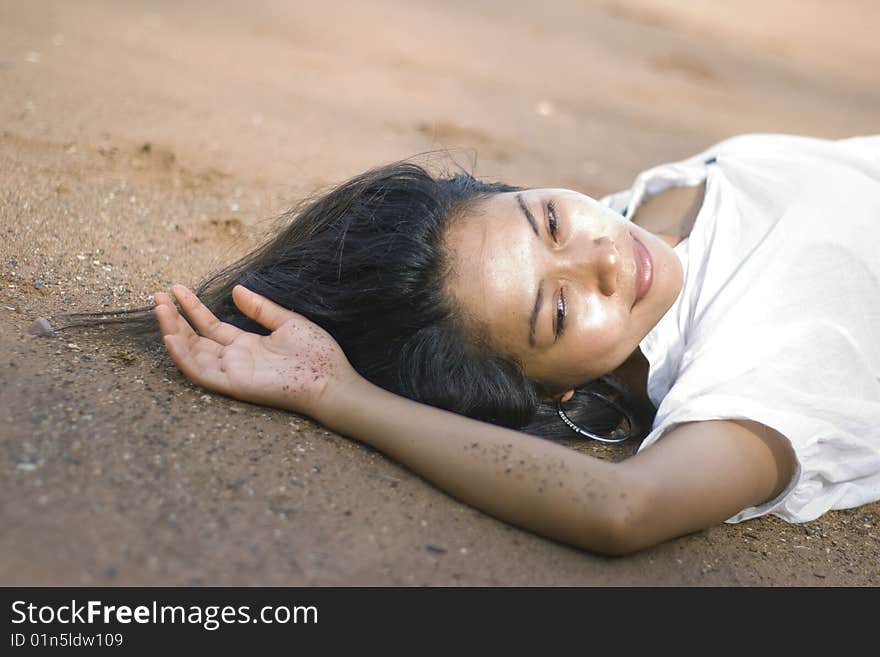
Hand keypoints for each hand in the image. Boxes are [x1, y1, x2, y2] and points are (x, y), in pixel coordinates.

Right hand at [154, 284, 358, 417]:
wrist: (330, 380)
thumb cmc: (316, 355)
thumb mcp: (286, 322)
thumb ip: (260, 308)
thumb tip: (236, 289)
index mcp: (247, 345)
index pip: (211, 326)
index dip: (192, 308)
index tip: (176, 289)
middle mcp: (235, 359)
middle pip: (195, 339)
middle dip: (175, 319)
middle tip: (158, 296)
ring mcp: (232, 372)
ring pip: (192, 354)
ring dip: (172, 333)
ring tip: (159, 309)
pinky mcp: (233, 384)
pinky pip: (201, 373)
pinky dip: (183, 356)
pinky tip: (170, 336)